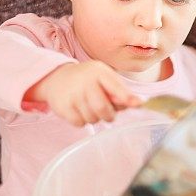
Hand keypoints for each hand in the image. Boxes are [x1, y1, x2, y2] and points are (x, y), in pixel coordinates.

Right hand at [24, 61, 141, 125]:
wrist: (56, 77)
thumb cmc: (87, 80)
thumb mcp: (103, 78)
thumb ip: (120, 91)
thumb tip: (139, 103)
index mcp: (99, 72)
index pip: (116, 87)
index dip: (128, 98)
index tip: (139, 104)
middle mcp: (85, 82)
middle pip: (104, 109)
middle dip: (109, 115)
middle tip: (106, 113)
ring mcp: (73, 94)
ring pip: (93, 119)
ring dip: (95, 118)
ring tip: (89, 107)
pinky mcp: (63, 107)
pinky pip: (80, 123)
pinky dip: (82, 121)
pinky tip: (79, 110)